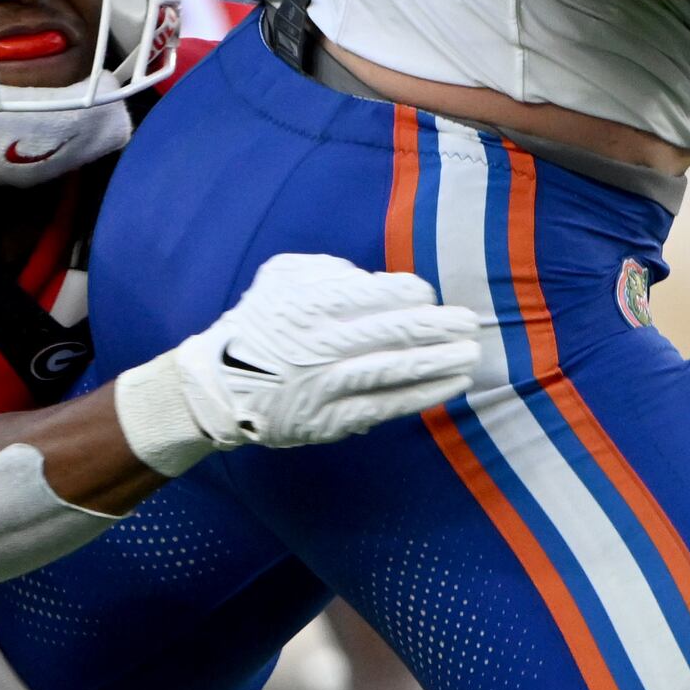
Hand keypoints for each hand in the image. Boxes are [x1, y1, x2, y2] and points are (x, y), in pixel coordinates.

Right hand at [127, 255, 485, 470]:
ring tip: (471, 354)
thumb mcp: (283, 277)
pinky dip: (421, 395)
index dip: (411, 294)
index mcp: (309, 304)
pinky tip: (450, 385)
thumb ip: (329, 270)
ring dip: (438, 362)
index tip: (428, 296)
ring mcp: (324, 385)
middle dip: (439, 327)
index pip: (376, 295)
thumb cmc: (261, 322)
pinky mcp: (328, 420)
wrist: (218, 386)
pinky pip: (383, 406)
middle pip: (392, 332)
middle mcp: (318, 344)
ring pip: (393, 371)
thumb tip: (378, 280)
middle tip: (471, 322)